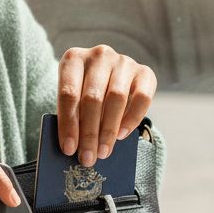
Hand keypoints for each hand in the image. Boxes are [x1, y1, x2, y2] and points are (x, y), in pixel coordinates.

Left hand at [56, 45, 156, 165]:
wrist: (107, 75)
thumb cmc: (83, 91)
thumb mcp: (72, 98)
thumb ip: (71, 115)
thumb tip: (73, 147)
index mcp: (73, 58)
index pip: (68, 94)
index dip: (68, 124)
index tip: (69, 149)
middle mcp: (99, 54)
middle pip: (93, 98)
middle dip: (89, 133)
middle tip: (88, 157)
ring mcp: (123, 61)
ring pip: (116, 98)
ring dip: (109, 130)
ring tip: (103, 151)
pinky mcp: (144, 71)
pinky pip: (141, 97)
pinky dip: (132, 118)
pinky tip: (121, 135)